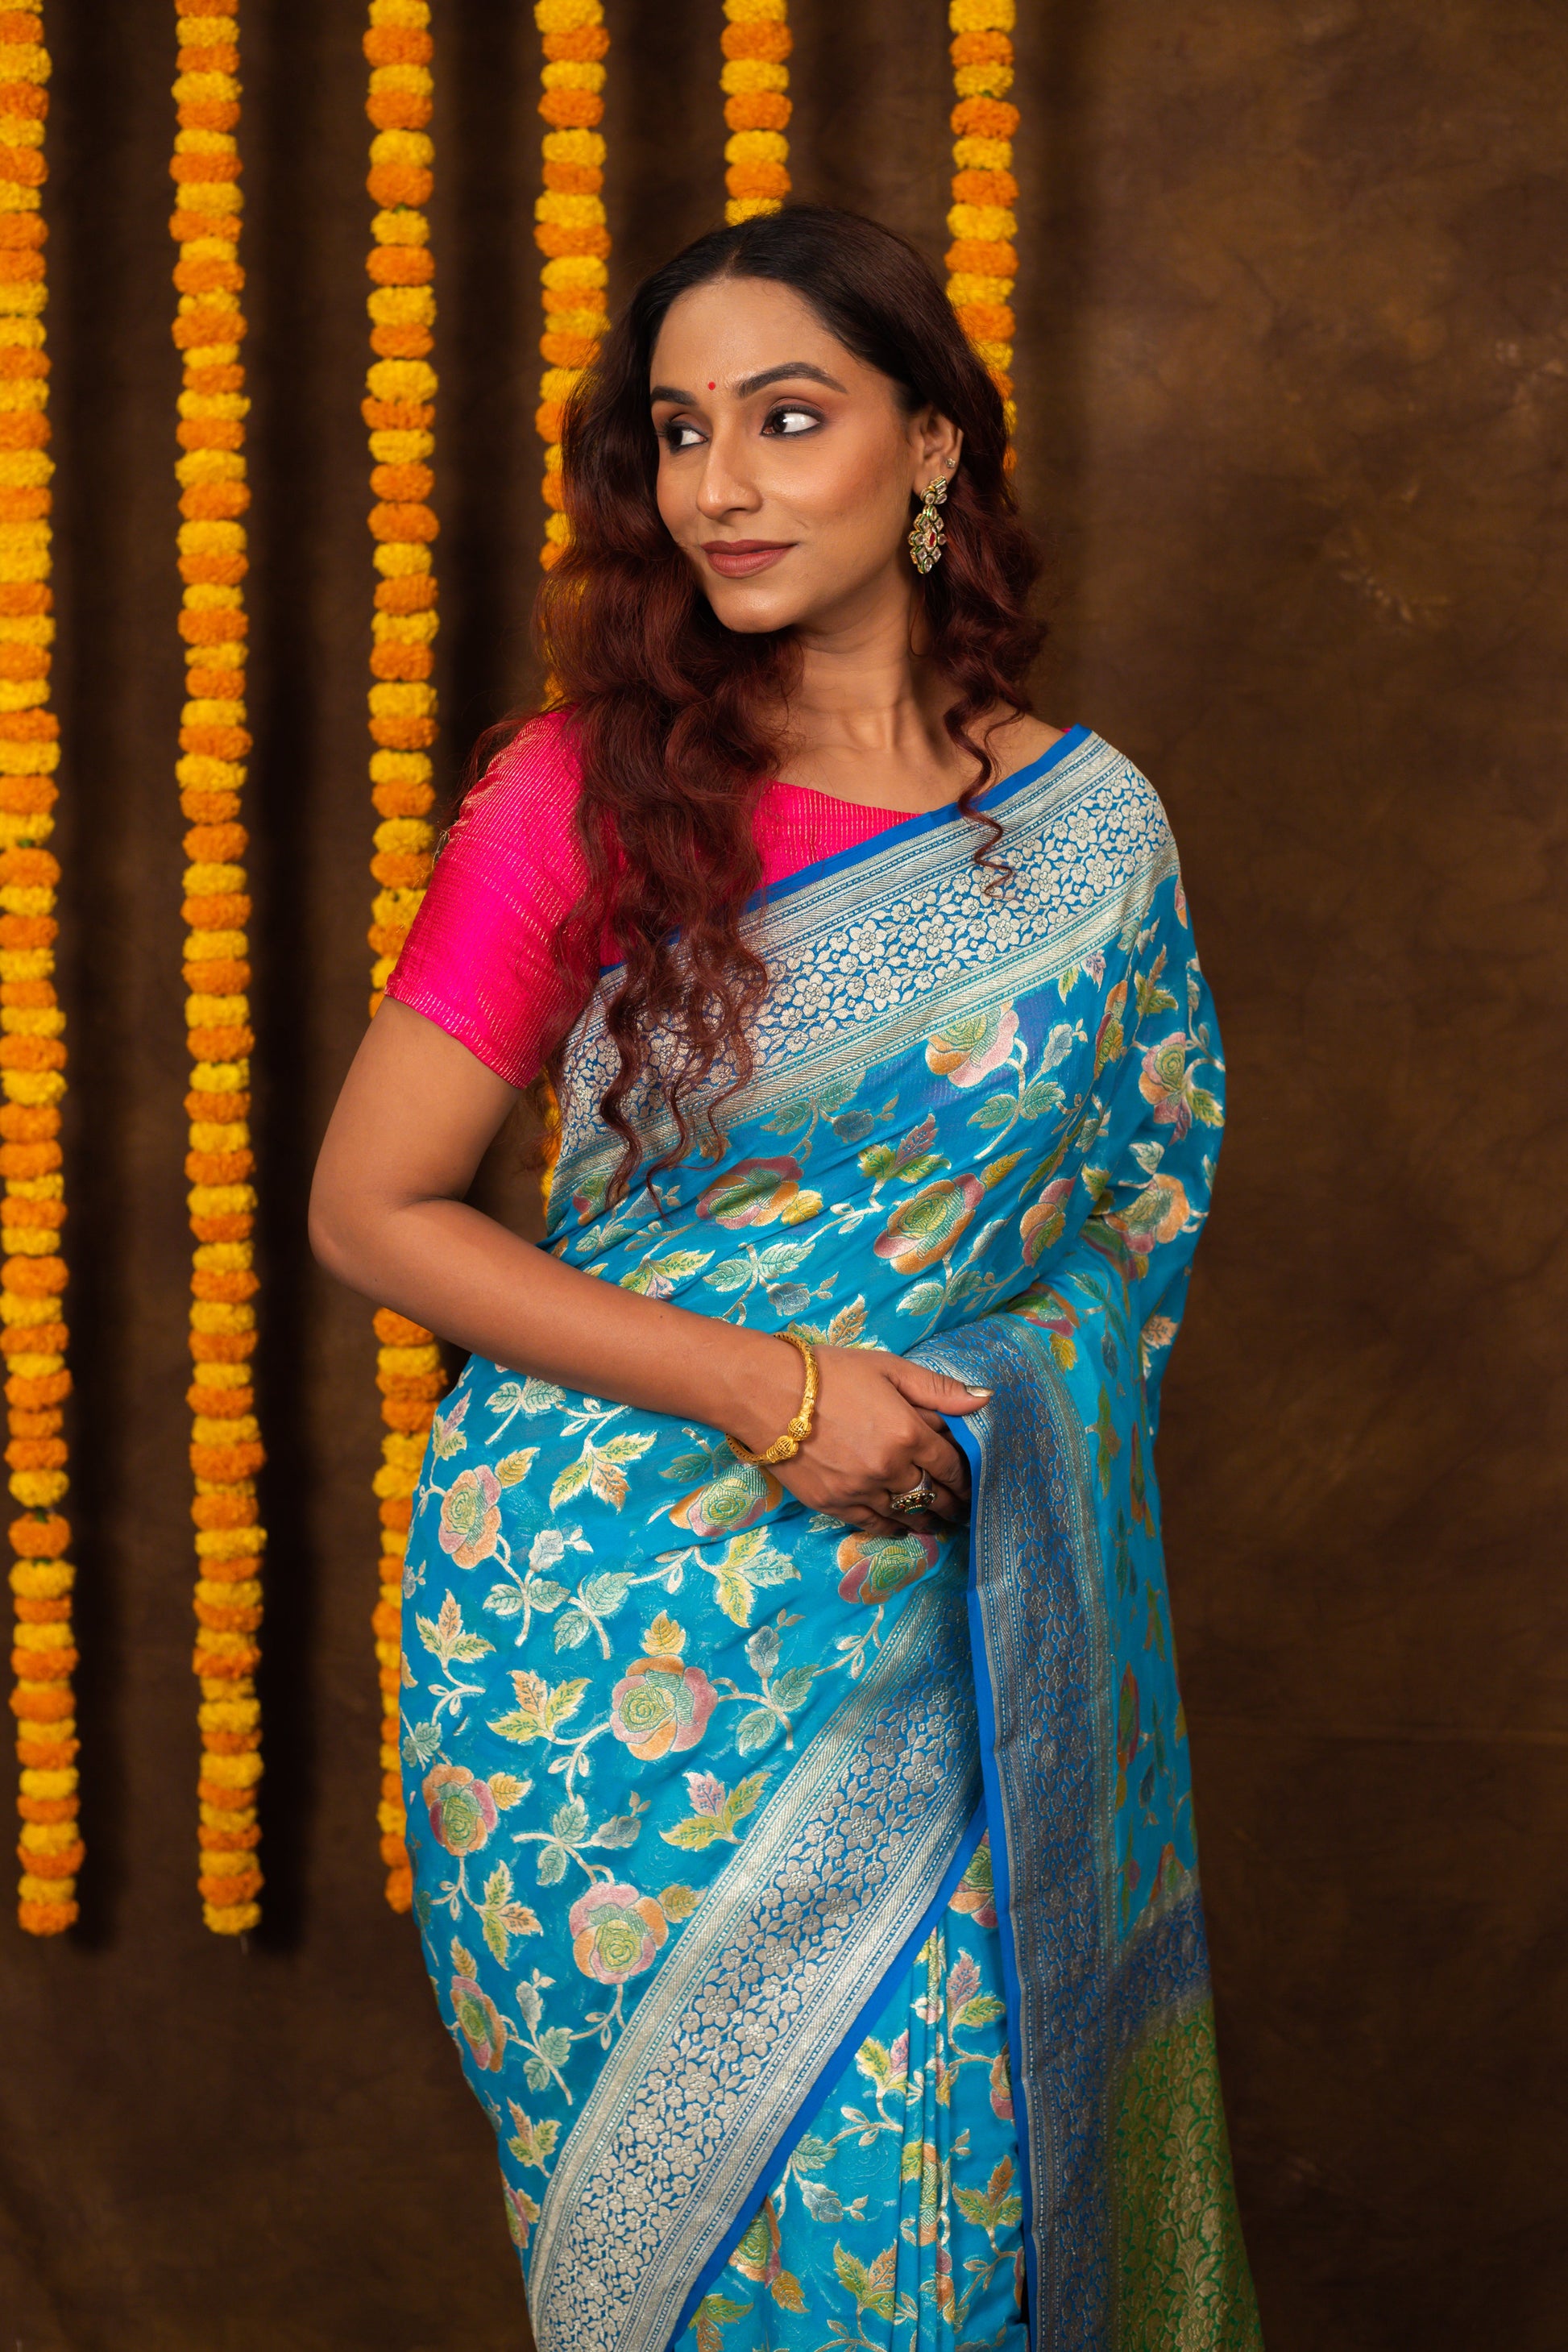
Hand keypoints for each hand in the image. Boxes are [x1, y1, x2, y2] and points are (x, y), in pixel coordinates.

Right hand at [765, 1346, 990, 1536]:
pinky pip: (874, 1525)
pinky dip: (894, 1528)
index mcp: (908, 1433)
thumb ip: (938, 1389)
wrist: (765, 1393)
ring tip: (939, 1522)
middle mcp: (889, 1469)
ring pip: (907, 1516)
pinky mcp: (833, 1505)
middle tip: (963, 1509)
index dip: (966, 1478)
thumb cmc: (829, 1373)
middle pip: (933, 1496)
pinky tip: (903, 1527)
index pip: (951, 1466)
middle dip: (953, 1504)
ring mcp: (860, 1491)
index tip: (972, 1484)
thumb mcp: (888, 1368)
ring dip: (928, 1520)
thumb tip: (985, 1400)